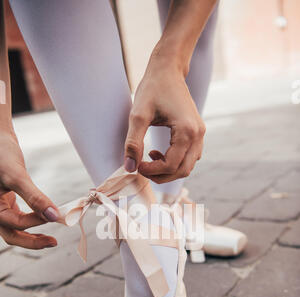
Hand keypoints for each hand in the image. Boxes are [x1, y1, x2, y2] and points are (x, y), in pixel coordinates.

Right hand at [0, 131, 57, 248]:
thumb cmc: (0, 154)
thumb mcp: (16, 176)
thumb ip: (35, 197)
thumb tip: (54, 216)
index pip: (14, 223)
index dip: (35, 221)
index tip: (56, 216)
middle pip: (12, 235)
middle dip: (33, 241)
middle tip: (53, 242)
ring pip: (14, 230)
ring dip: (32, 236)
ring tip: (50, 239)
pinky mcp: (6, 203)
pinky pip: (18, 220)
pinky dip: (31, 223)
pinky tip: (43, 221)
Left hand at [124, 63, 204, 182]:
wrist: (168, 70)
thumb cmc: (152, 89)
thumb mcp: (138, 115)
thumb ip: (133, 143)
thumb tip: (129, 168)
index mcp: (186, 131)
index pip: (170, 165)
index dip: (151, 171)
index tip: (136, 165)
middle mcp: (198, 135)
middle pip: (182, 171)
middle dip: (161, 176)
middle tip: (142, 168)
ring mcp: (200, 135)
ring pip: (187, 167)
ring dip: (168, 170)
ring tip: (150, 158)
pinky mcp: (197, 133)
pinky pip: (189, 158)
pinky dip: (175, 163)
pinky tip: (159, 153)